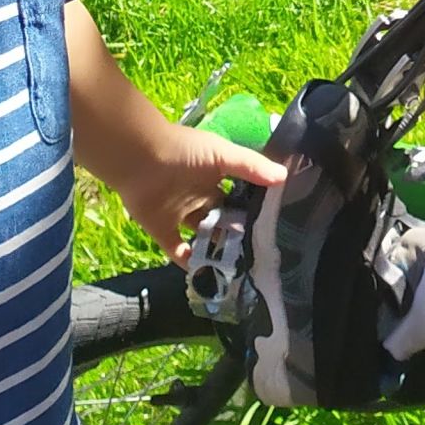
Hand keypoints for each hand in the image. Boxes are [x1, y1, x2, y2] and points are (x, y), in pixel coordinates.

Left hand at [101, 121, 287, 260]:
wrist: (140, 158)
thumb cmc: (185, 151)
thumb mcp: (223, 155)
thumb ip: (252, 167)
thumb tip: (284, 177)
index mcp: (214, 177)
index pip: (238, 196)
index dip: (252, 209)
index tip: (272, 224)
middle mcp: (199, 197)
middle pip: (222, 218)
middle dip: (236, 232)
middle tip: (258, 252)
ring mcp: (180, 214)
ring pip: (203, 236)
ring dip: (216, 249)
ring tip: (239, 266)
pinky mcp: (162, 230)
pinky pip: (178, 250)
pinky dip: (190, 262)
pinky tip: (208, 273)